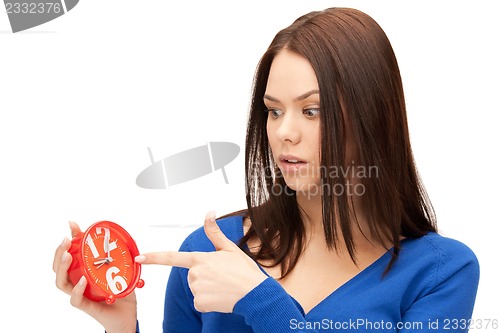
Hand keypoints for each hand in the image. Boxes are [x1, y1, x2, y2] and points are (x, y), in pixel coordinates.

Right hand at [53, 221, 136, 332]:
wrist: (127, 315)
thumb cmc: (120, 293)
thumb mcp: (119, 270)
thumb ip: (118, 256)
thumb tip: (121, 237)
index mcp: (82, 273)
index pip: (68, 256)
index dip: (68, 241)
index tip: (71, 225)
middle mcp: (77, 283)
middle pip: (58, 268)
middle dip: (59, 252)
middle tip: (66, 240)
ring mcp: (81, 295)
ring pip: (62, 283)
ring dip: (62, 268)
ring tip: (67, 255)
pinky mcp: (87, 306)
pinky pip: (76, 300)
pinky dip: (77, 289)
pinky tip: (82, 280)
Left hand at [135, 211, 266, 312]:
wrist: (255, 294)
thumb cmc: (244, 271)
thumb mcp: (229, 248)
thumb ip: (214, 231)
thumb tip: (209, 211)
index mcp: (200, 259)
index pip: (171, 257)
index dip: (153, 257)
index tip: (139, 258)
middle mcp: (195, 274)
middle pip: (192, 275)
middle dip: (204, 275)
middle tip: (222, 276)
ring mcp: (197, 290)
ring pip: (196, 288)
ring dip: (207, 288)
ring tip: (224, 286)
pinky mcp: (200, 304)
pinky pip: (200, 302)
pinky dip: (209, 300)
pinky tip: (221, 296)